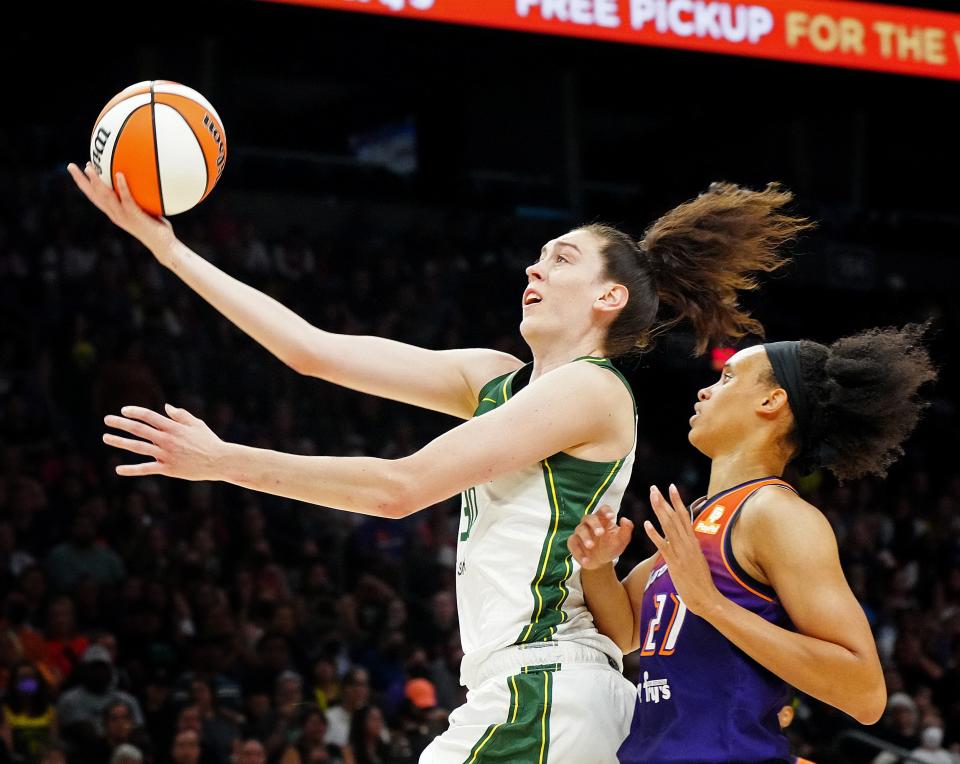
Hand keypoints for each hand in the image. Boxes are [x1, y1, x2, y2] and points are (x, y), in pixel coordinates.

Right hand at [67, 162, 174, 256]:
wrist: (164, 246)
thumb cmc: (157, 228)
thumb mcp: (145, 210)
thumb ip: (139, 198)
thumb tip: (142, 180)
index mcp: (115, 213)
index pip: (95, 197)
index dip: (85, 185)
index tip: (78, 170)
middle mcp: (115, 214)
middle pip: (93, 196)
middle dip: (81, 181)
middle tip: (71, 166)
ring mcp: (124, 216)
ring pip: (105, 197)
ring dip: (96, 181)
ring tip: (89, 167)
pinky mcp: (135, 216)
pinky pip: (127, 199)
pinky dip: (122, 187)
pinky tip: (120, 174)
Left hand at [103, 404, 226, 480]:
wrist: (219, 461)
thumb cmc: (209, 441)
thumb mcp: (197, 424)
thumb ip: (180, 415)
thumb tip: (166, 407)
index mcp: (173, 427)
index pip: (149, 416)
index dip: (135, 412)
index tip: (124, 410)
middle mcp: (167, 439)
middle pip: (138, 429)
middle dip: (120, 423)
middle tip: (107, 420)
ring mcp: (166, 454)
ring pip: (138, 447)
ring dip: (120, 442)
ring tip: (106, 438)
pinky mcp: (167, 468)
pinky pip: (146, 469)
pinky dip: (131, 469)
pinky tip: (118, 469)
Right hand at [567, 505, 634, 569]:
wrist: (600, 562)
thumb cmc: (611, 547)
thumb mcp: (621, 540)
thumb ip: (626, 530)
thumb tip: (625, 519)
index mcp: (602, 519)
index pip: (603, 509)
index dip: (606, 511)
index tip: (612, 517)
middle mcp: (589, 523)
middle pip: (589, 518)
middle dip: (594, 524)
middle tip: (600, 533)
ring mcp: (580, 532)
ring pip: (580, 530)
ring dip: (585, 538)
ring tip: (591, 546)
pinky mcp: (573, 542)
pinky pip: (573, 543)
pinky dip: (578, 552)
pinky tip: (586, 560)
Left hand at [644, 484, 721, 617]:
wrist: (708, 598)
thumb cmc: (701, 581)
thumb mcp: (697, 558)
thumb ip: (689, 546)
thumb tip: (684, 536)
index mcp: (693, 541)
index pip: (685, 516)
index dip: (678, 501)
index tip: (671, 487)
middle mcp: (688, 543)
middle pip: (675, 517)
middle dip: (664, 501)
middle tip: (654, 488)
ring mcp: (682, 552)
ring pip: (669, 527)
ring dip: (659, 511)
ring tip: (652, 497)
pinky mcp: (675, 563)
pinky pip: (663, 546)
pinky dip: (655, 534)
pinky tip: (647, 524)